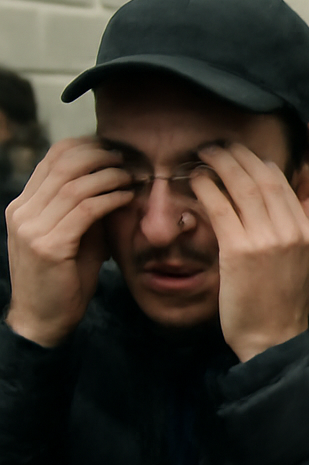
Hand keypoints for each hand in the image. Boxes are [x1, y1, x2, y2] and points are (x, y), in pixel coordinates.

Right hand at [3, 139, 134, 346]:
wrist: (45, 318)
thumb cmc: (66, 277)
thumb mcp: (75, 235)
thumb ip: (86, 208)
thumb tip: (117, 179)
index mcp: (23, 206)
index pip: (50, 159)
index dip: (83, 147)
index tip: (111, 149)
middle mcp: (22, 212)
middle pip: (62, 165)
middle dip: (98, 156)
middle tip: (124, 159)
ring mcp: (31, 229)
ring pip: (74, 185)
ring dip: (109, 177)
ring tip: (130, 178)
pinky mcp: (49, 246)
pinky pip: (85, 210)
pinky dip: (110, 199)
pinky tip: (127, 198)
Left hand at [190, 144, 308, 362]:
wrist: (273, 338)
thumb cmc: (286, 303)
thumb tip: (305, 203)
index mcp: (308, 232)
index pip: (284, 184)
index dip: (261, 163)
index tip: (243, 155)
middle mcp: (291, 231)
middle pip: (263, 178)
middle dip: (239, 155)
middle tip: (218, 144)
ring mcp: (266, 240)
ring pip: (242, 187)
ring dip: (220, 164)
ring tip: (204, 154)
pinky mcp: (239, 252)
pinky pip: (221, 209)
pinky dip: (208, 189)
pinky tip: (196, 180)